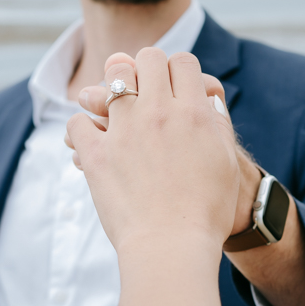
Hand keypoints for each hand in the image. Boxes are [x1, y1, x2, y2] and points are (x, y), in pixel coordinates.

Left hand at [66, 48, 239, 255]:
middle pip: (149, 58)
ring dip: (111, 86)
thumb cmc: (207, 213)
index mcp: (195, 114)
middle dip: (146, 66)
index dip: (178, 69)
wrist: (173, 247)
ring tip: (109, 103)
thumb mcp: (226, 164)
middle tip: (143, 84)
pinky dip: (80, 128)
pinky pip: (78, 122)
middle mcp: (160, 113)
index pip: (184, 62)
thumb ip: (218, 127)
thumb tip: (208, 101)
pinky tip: (88, 139)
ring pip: (113, 79)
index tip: (173, 83)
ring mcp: (126, 132)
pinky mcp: (98, 155)